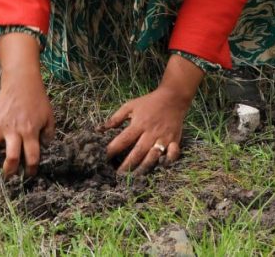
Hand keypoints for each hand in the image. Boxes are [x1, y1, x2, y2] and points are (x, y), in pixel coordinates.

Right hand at [0, 34, 54, 177]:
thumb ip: (49, 134)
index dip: (32, 170)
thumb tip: (44, 148)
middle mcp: (14, 131)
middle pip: (11, 158)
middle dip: (9, 171)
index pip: (32, 157)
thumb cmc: (37, 100)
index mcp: (30, 132)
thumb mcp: (49, 117)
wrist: (22, 82)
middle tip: (8, 176)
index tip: (29, 174)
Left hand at [103, 54, 203, 173]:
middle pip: (138, 152)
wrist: (173, 98)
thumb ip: (116, 118)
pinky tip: (159, 167)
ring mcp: (163, 137)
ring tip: (134, 177)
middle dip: (127, 165)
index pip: (123, 140)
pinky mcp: (174, 140)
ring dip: (144, 167)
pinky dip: (167, 162)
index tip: (103, 159)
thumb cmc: (149, 102)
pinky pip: (172, 154)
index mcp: (139, 124)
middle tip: (118, 175)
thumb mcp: (130, 106)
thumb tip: (100, 129)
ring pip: (153, 156)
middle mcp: (151, 132)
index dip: (113, 150)